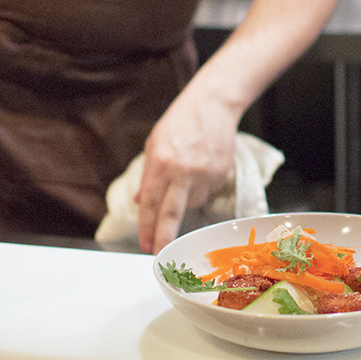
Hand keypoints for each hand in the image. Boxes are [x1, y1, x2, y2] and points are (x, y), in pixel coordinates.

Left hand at [135, 90, 237, 253]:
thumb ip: (148, 176)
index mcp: (161, 162)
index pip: (150, 202)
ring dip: (186, 196)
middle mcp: (182, 170)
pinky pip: (207, 192)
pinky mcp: (221, 175)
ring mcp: (204, 174)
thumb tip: (139, 202)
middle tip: (158, 253)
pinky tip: (202, 165)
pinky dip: (202, 185)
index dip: (146, 226)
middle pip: (172, 213)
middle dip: (164, 236)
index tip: (145, 244)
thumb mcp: (154, 145)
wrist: (213, 106)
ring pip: (192, 202)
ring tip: (189, 170)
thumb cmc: (180, 123)